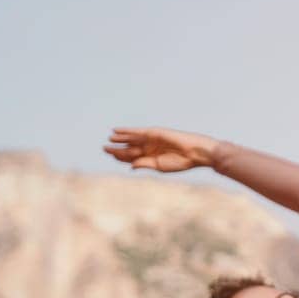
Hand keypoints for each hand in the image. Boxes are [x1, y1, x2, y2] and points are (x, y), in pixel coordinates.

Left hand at [103, 126, 217, 171]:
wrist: (194, 153)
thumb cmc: (180, 162)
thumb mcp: (159, 166)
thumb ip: (144, 164)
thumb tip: (130, 166)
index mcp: (151, 158)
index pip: (132, 158)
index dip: (121, 157)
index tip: (111, 156)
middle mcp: (150, 148)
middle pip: (129, 148)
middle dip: (117, 149)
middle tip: (104, 148)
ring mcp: (151, 140)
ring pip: (131, 139)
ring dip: (120, 139)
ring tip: (109, 139)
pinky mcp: (153, 132)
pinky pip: (136, 132)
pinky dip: (126, 131)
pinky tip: (116, 131)